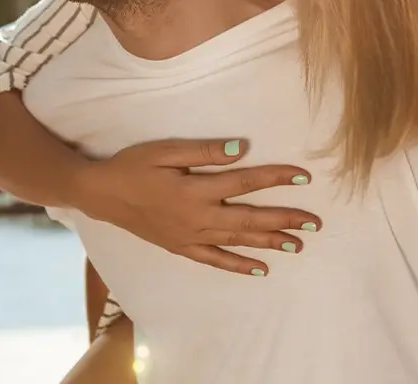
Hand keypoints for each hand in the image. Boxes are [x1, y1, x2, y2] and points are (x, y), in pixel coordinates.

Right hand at [70, 138, 320, 275]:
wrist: (103, 194)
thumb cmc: (135, 165)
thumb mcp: (166, 151)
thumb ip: (204, 152)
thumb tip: (242, 149)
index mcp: (196, 190)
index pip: (246, 182)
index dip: (276, 178)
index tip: (303, 176)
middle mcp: (198, 218)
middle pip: (250, 219)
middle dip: (284, 220)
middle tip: (315, 222)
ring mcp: (191, 237)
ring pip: (238, 242)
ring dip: (269, 243)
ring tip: (298, 245)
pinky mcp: (182, 247)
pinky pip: (215, 260)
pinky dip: (239, 265)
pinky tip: (260, 269)